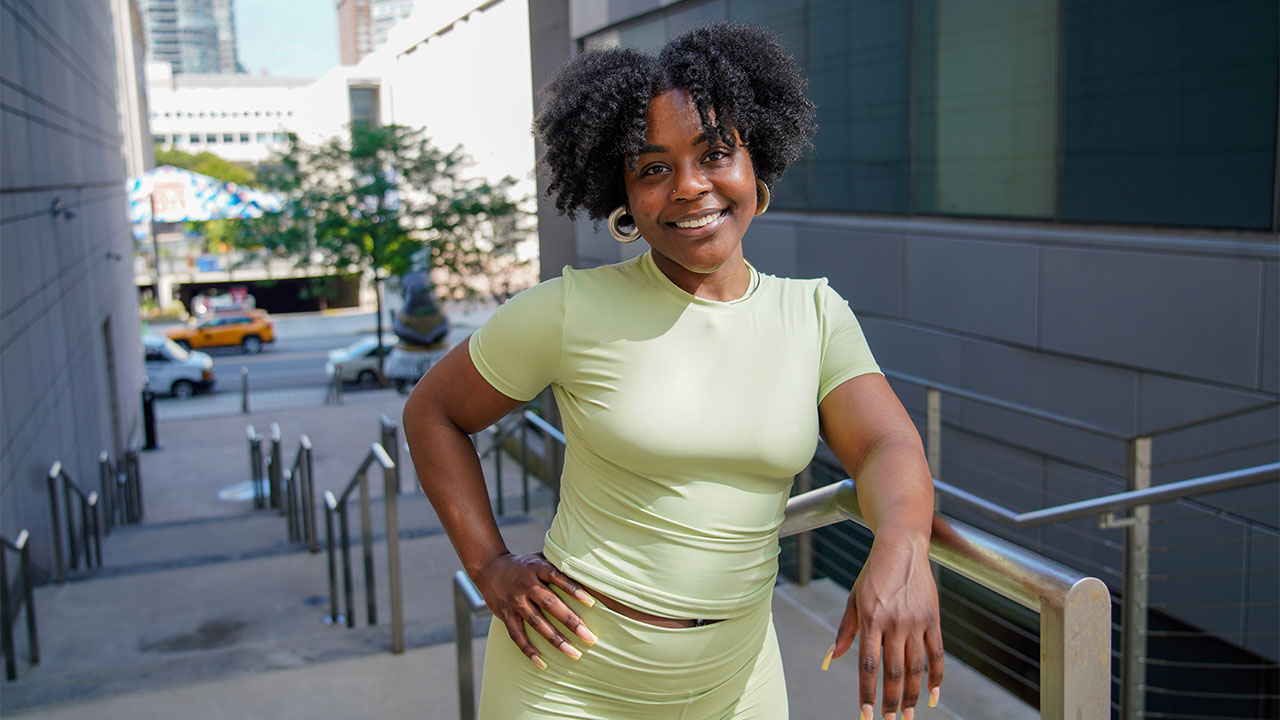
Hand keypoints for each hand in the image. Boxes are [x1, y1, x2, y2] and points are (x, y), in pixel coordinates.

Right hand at [474, 552, 598, 668]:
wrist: (489, 568)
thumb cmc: (523, 565)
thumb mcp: (539, 557)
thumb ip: (558, 562)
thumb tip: (586, 567)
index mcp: (537, 568)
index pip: (558, 578)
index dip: (574, 590)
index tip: (592, 603)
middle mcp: (526, 585)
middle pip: (551, 604)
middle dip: (571, 622)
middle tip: (589, 637)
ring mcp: (515, 601)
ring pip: (537, 623)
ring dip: (556, 640)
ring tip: (573, 653)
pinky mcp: (505, 615)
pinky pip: (517, 635)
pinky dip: (528, 650)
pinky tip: (542, 663)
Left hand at [824, 535, 942, 719]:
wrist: (902, 547)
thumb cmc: (874, 573)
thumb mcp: (854, 598)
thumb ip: (846, 630)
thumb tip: (832, 658)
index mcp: (871, 619)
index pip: (867, 664)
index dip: (867, 692)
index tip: (866, 713)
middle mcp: (894, 623)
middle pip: (894, 672)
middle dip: (891, 701)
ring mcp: (916, 622)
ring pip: (916, 668)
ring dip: (912, 695)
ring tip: (908, 714)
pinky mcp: (933, 618)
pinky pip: (937, 654)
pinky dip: (936, 677)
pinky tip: (932, 695)